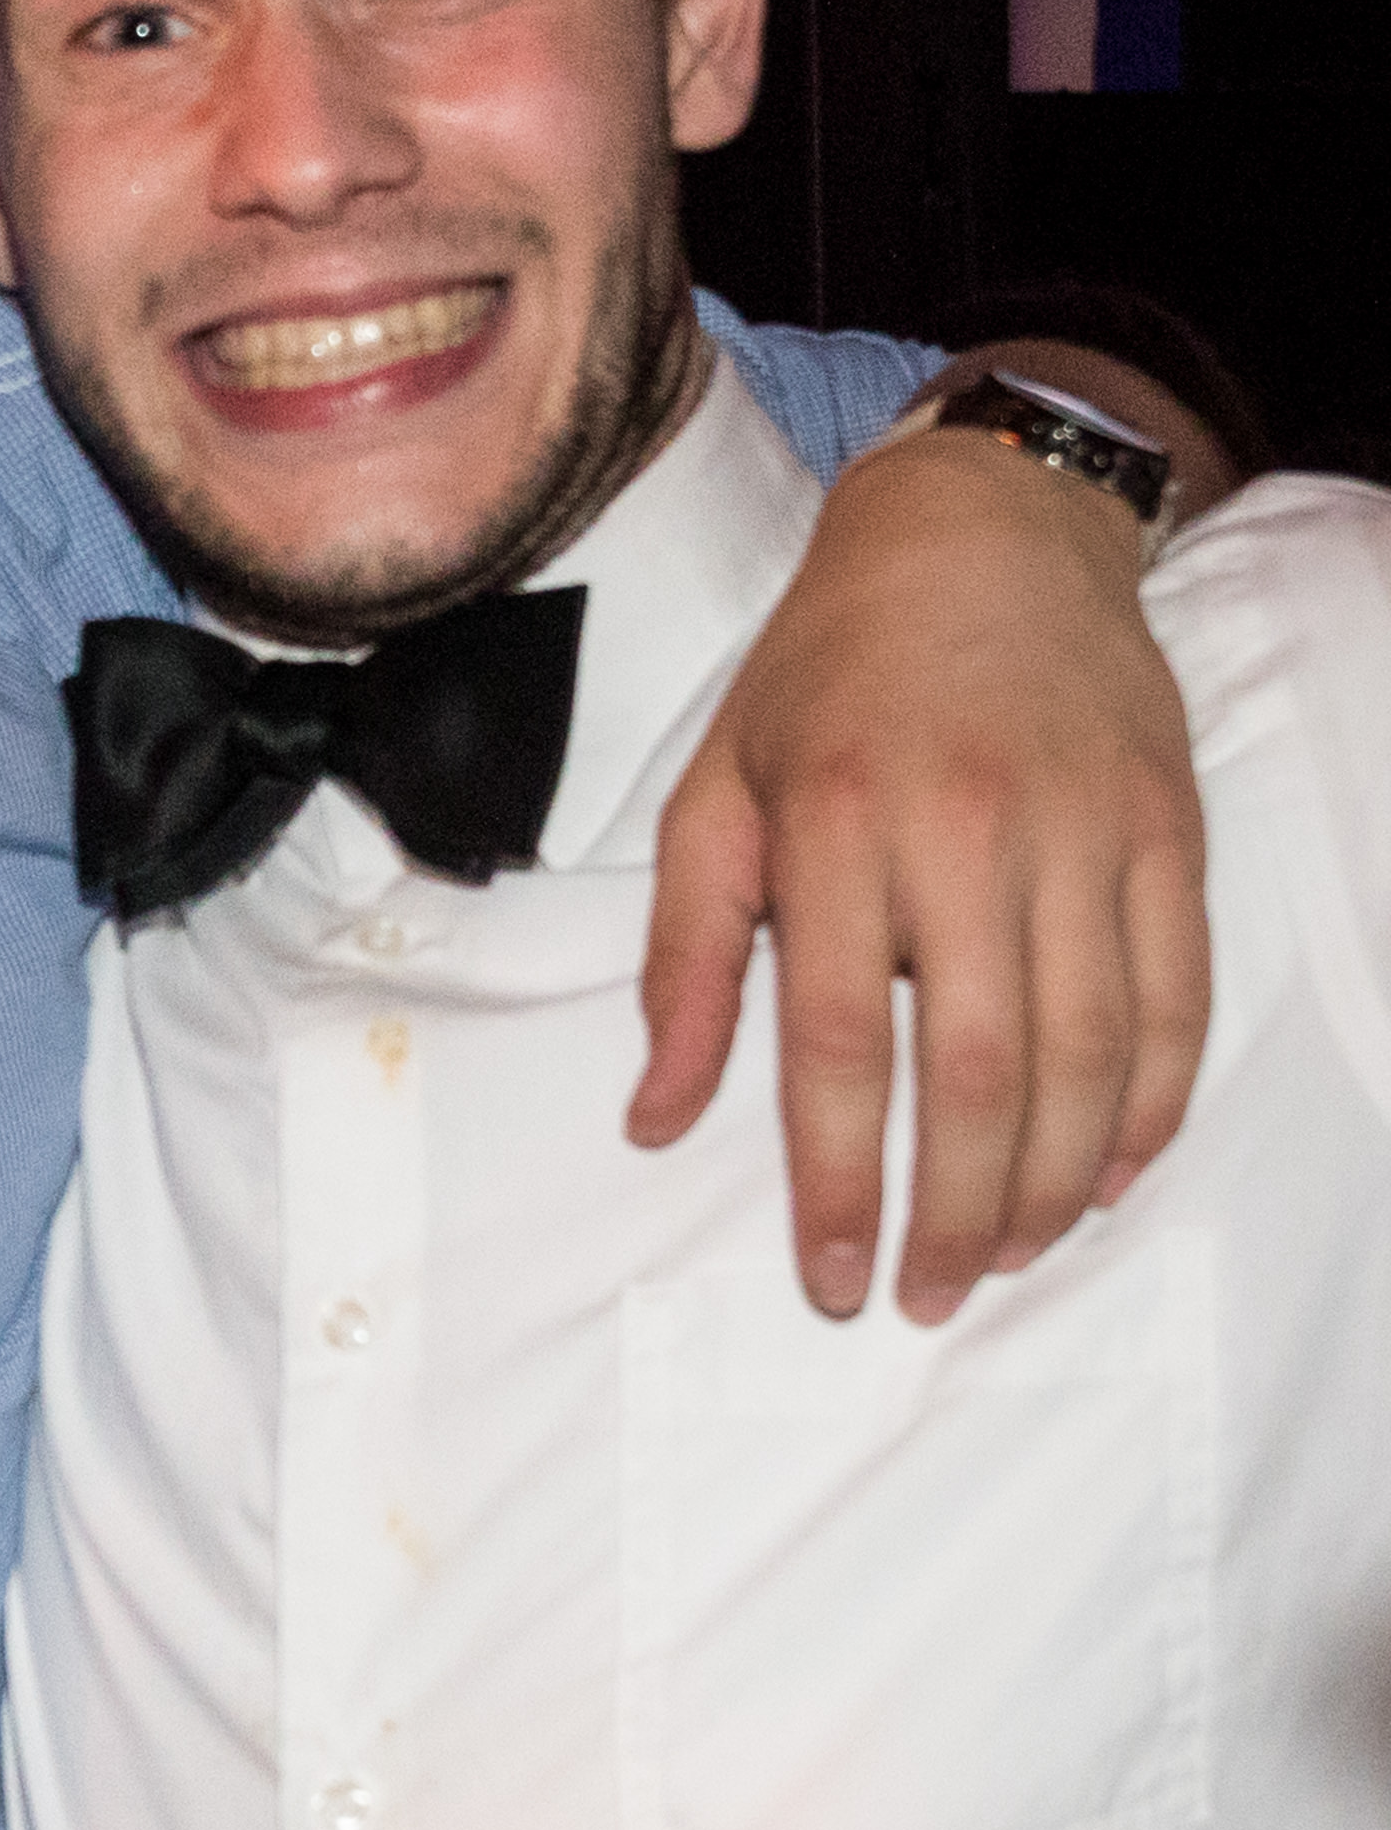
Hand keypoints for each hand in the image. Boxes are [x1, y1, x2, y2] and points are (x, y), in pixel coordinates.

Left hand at [633, 425, 1206, 1318]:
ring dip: (1050, 1181)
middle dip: (952, 1209)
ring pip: (1089, 1051)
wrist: (979, 535)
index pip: (836, 1040)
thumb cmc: (823, 675)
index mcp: (837, 823)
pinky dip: (1149, 1104)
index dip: (837, 1178)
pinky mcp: (1169, 830)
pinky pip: (1176, 997)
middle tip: (925, 1294)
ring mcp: (1085, 830)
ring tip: (1002, 1255)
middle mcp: (967, 829)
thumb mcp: (714, 793)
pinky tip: (1104, 1174)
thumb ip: (687, 961)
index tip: (834, 1277)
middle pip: (977, 1067)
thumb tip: (654, 1120)